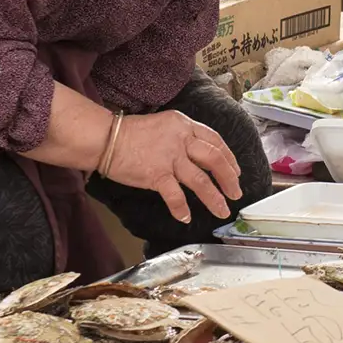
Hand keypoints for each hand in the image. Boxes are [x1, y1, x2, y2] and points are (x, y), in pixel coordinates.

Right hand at [106, 110, 242, 225]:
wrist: (105, 137)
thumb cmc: (129, 133)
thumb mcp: (163, 126)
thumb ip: (181, 138)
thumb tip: (197, 156)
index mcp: (184, 125)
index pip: (215, 140)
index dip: (229, 158)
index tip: (236, 171)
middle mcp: (181, 139)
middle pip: (214, 159)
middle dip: (229, 179)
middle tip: (236, 193)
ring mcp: (169, 157)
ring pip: (201, 180)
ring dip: (214, 198)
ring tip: (222, 210)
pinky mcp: (156, 174)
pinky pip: (175, 195)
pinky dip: (181, 208)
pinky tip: (186, 217)